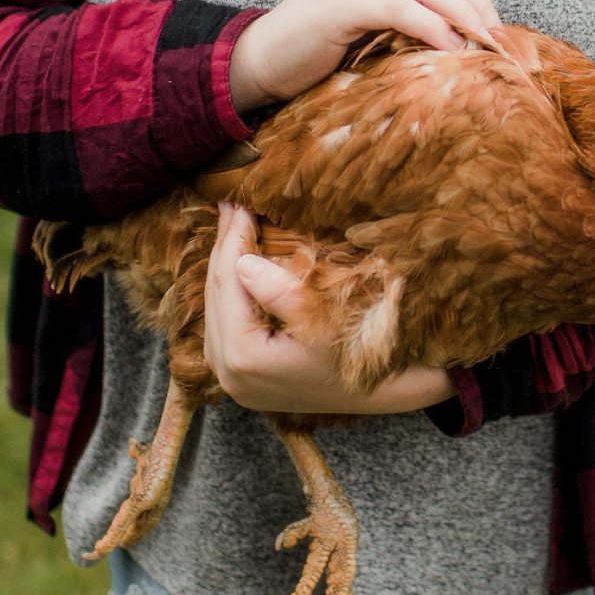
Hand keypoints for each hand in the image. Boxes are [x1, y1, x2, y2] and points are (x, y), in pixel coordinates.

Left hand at [204, 202, 455, 413]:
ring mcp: (231, 380)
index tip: (237, 200)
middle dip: (224, 247)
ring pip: (215, 309)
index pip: (228, 283)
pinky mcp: (239, 379)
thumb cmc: (358, 353)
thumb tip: (242, 261)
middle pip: (216, 295)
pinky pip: (222, 325)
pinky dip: (230, 292)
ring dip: (224, 267)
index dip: (233, 238)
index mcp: (244, 357)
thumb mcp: (324, 318)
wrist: (379, 394)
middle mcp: (228, 373)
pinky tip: (237, 265)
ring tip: (231, 226)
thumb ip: (281, 291)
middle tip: (228, 204)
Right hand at [229, 0, 501, 110]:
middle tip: (497, 37)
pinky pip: (399, 8)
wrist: (264, 58)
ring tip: (482, 44)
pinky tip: (451, 48)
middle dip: (473, 5)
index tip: (498, 25)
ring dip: (460, 16)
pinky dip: (432, 27)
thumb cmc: (324, 41)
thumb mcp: (380, 15)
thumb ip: (422, 0)